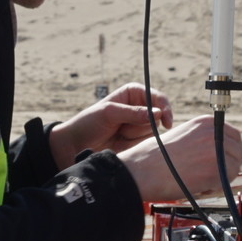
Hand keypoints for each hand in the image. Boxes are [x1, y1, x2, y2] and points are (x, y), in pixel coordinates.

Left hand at [49, 83, 172, 162]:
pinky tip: (122, 143)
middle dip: (143, 124)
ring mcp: (138, 126)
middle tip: (122, 128)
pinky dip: (137, 145)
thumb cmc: (88, 123)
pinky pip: (147, 144)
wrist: (76, 146)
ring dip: (136, 135)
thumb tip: (158, 113)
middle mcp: (139, 108)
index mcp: (133, 94)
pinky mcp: (136, 142)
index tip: (166, 120)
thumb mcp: (109, 113)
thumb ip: (133, 113)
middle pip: (158, 117)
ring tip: (118, 134)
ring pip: (153, 131)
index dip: (164, 107)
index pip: (156, 97)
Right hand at [117, 114, 241, 201]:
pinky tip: (199, 186)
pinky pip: (227, 181)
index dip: (231, 150)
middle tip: (216, 173)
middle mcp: (214, 133)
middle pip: (239, 151)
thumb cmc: (155, 157)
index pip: (234, 135)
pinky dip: (216, 187)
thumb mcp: (183, 135)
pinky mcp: (215, 171)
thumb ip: (204, 138)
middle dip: (230, 164)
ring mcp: (216, 151)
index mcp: (206, 122)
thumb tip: (219, 150)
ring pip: (234, 167)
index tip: (225, 159)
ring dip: (222, 177)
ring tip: (202, 180)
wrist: (143, 170)